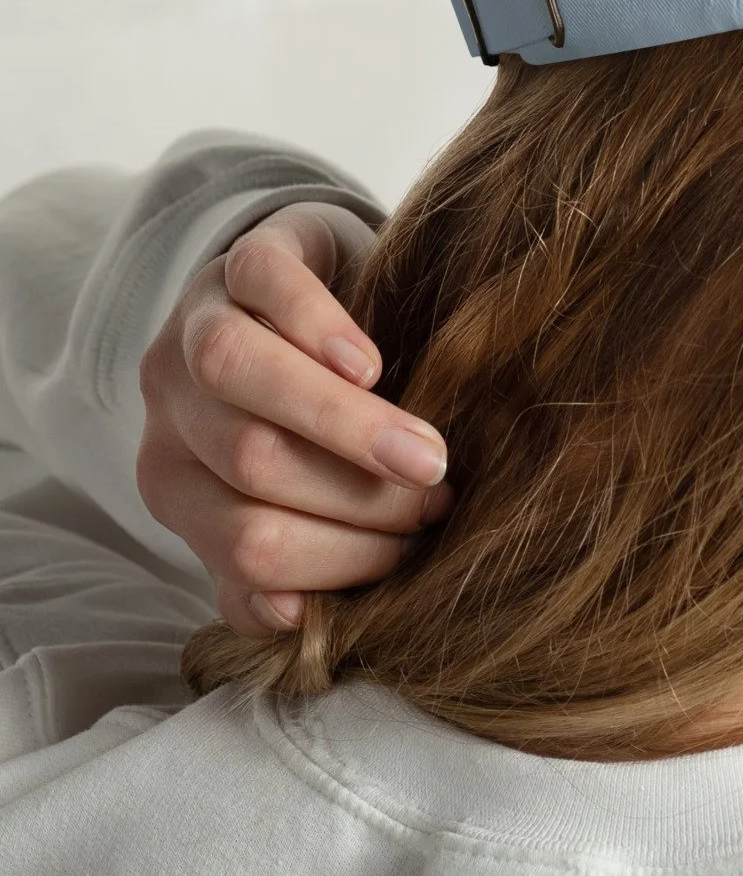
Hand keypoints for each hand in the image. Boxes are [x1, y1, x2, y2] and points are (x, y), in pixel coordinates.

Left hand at [136, 201, 451, 634]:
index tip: (415, 553)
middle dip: (357, 495)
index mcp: (179, 485)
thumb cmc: (314, 426)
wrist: (315, 305)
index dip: (340, 559)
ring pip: (240, 375)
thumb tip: (293, 616)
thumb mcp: (297, 505)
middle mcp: (171, 409)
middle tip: (437, 501)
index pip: (248, 543)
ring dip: (344, 426)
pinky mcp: (244, 259)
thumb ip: (283, 567)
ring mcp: (197, 324)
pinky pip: (264, 286)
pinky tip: (371, 366)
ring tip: (427, 454)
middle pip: (252, 464)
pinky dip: (317, 328)